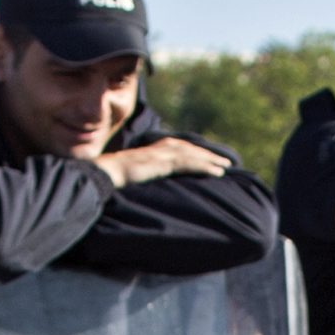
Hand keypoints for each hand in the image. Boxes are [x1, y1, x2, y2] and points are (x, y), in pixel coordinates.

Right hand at [91, 137, 229, 191]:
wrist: (108, 173)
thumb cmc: (116, 176)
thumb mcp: (135, 174)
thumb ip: (145, 175)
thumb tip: (148, 187)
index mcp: (154, 149)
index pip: (180, 148)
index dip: (196, 153)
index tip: (208, 159)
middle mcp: (161, 147)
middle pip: (191, 149)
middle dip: (208, 155)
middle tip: (225, 162)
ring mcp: (163, 153)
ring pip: (194, 155)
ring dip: (211, 160)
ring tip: (226, 167)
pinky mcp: (165, 162)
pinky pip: (190, 163)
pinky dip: (205, 166)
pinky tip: (217, 172)